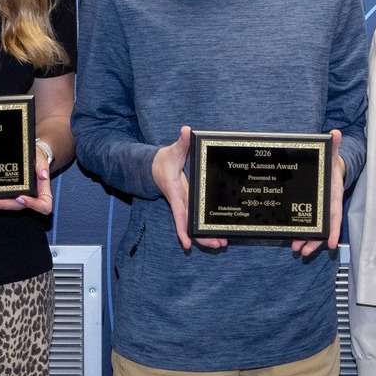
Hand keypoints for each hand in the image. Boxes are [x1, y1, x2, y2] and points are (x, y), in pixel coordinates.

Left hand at [0, 150, 52, 213]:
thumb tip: (43, 175)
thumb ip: (43, 166)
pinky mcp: (11, 194)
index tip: (21, 197)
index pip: (43, 206)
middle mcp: (31, 198)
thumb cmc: (38, 159)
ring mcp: (20, 197)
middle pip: (19, 206)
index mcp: (43, 193)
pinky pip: (4, 199)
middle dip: (4, 205)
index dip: (33, 205)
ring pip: (9, 205)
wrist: (31, 156)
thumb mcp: (41, 159)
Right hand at [151, 125, 225, 251]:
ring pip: (194, 226)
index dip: (183, 229)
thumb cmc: (164, 160)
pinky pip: (195, 220)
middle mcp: (181, 202)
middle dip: (202, 237)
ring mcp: (185, 205)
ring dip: (205, 237)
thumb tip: (186, 130)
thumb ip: (181, 142)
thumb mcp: (172, 151)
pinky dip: (202, 229)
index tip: (186, 243)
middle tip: (217, 245)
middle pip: (190, 225)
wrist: (155, 167)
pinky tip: (215, 236)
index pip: (179, 213)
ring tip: (220, 244)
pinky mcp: (188, 204)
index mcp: (176, 192)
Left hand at [292, 129, 343, 258]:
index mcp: (333, 197)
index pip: (335, 216)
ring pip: (314, 230)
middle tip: (305, 252)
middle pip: (322, 228)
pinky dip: (300, 234)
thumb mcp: (331, 155)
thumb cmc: (330, 164)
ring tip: (297, 251)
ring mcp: (318, 212)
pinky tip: (292, 242)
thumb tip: (335, 133)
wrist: (328, 168)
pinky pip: (305, 225)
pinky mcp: (309, 212)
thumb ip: (333, 145)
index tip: (331, 244)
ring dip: (307, 242)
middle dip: (315, 241)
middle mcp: (326, 207)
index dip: (333, 230)